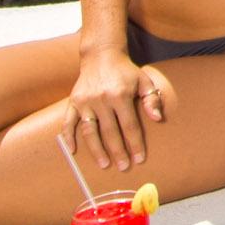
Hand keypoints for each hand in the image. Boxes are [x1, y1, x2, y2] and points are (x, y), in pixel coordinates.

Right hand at [68, 52, 174, 176]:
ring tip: (104, 164)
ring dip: (96, 150)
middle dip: (118, 151)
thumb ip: (152, 99)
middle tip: (123, 168)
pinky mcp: (73, 102)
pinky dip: (68, 137)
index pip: (129, 126)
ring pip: (89, 131)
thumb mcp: (145, 80)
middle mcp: (101, 100)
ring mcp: (85, 102)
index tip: (139, 158)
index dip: (135, 143)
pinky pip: (68, 123)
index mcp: (120, 95)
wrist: (101, 56)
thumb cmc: (126, 71)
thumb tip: (157, 119)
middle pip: (110, 132)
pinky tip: (72, 151)